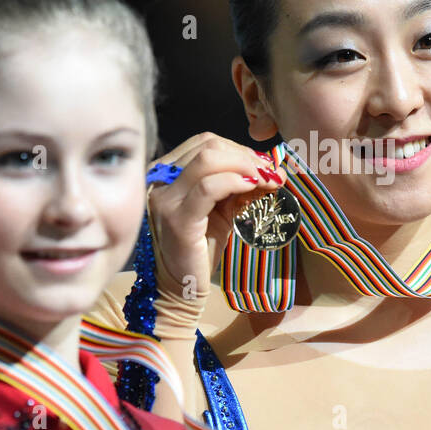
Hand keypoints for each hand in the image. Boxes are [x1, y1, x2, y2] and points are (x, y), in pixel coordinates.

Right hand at [146, 133, 282, 328]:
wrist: (179, 286)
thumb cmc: (198, 247)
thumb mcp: (218, 208)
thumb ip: (234, 185)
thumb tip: (267, 167)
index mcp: (165, 172)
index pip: (204, 143)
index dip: (239, 149)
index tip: (265, 165)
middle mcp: (158, 180)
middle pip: (208, 146)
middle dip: (247, 156)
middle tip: (272, 173)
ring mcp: (165, 198)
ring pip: (208, 160)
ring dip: (247, 166)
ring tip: (269, 181)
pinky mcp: (178, 219)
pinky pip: (209, 188)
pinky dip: (236, 182)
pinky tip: (254, 188)